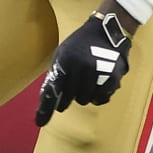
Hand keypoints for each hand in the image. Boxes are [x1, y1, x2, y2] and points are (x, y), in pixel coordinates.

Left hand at [35, 12, 131, 126]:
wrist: (107, 30)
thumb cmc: (80, 45)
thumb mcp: (62, 55)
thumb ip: (55, 76)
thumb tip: (46, 101)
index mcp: (65, 61)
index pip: (53, 90)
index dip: (46, 108)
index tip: (40, 122)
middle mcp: (81, 67)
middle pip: (71, 98)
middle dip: (70, 96)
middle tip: (74, 86)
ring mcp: (98, 72)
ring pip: (86, 100)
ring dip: (85, 95)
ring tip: (87, 80)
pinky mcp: (113, 77)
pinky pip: (101, 98)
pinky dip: (98, 95)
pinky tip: (98, 84)